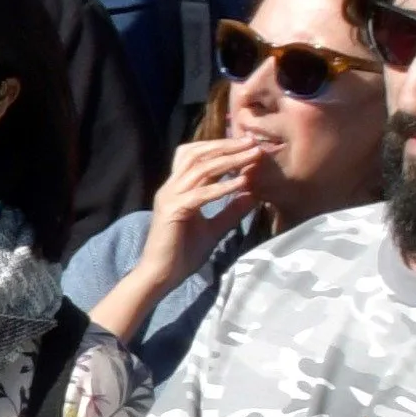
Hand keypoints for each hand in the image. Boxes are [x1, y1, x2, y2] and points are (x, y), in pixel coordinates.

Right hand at [136, 133, 273, 285]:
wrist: (161, 275)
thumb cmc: (182, 254)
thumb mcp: (214, 228)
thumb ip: (230, 211)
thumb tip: (254, 195)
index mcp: (177, 188)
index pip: (194, 156)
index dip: (220, 146)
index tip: (246, 144)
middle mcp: (171, 187)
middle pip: (197, 155)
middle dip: (226, 146)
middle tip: (252, 141)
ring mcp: (170, 197)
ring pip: (200, 169)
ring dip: (229, 160)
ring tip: (252, 156)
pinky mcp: (173, 210)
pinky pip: (201, 194)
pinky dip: (223, 187)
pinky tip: (242, 183)